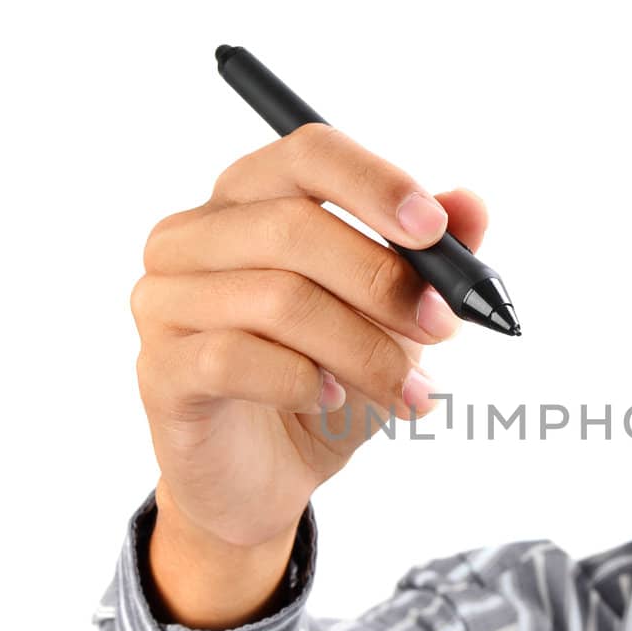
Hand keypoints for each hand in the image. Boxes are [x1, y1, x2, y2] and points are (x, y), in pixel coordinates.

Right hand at [130, 122, 487, 549]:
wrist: (269, 477)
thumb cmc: (326, 379)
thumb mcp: (392, 318)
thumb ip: (429, 259)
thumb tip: (471, 204)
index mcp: (250, 198)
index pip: (308, 153)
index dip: (375, 185)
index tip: (434, 230)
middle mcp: (193, 236)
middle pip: (293, 227)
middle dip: (383, 281)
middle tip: (441, 329)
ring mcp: (164, 301)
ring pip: (277, 299)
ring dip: (362, 348)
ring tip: (405, 389)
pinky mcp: (160, 370)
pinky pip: (236, 360)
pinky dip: (304, 382)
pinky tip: (331, 399)